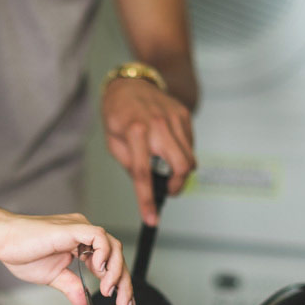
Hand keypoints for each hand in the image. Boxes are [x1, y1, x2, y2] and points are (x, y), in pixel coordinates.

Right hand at [0, 211, 133, 304]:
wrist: (2, 240)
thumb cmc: (22, 253)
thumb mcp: (54, 278)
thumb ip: (73, 289)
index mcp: (81, 245)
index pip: (110, 263)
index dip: (120, 284)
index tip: (124, 304)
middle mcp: (84, 235)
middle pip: (117, 256)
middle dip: (124, 283)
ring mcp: (80, 229)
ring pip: (113, 246)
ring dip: (116, 272)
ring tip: (108, 291)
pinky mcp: (73, 227)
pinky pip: (99, 237)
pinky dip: (105, 253)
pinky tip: (100, 270)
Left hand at [102, 77, 195, 224]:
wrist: (130, 84)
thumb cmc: (118, 115)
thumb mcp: (113, 142)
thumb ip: (130, 165)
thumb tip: (148, 187)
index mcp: (135, 132)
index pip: (143, 174)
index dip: (147, 200)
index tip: (151, 219)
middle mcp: (158, 124)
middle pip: (182, 167)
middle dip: (177, 186)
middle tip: (168, 190)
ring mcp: (174, 118)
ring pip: (190, 159)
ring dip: (180, 172)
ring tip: (166, 168)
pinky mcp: (184, 115)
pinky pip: (190, 145)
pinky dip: (182, 154)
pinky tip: (168, 149)